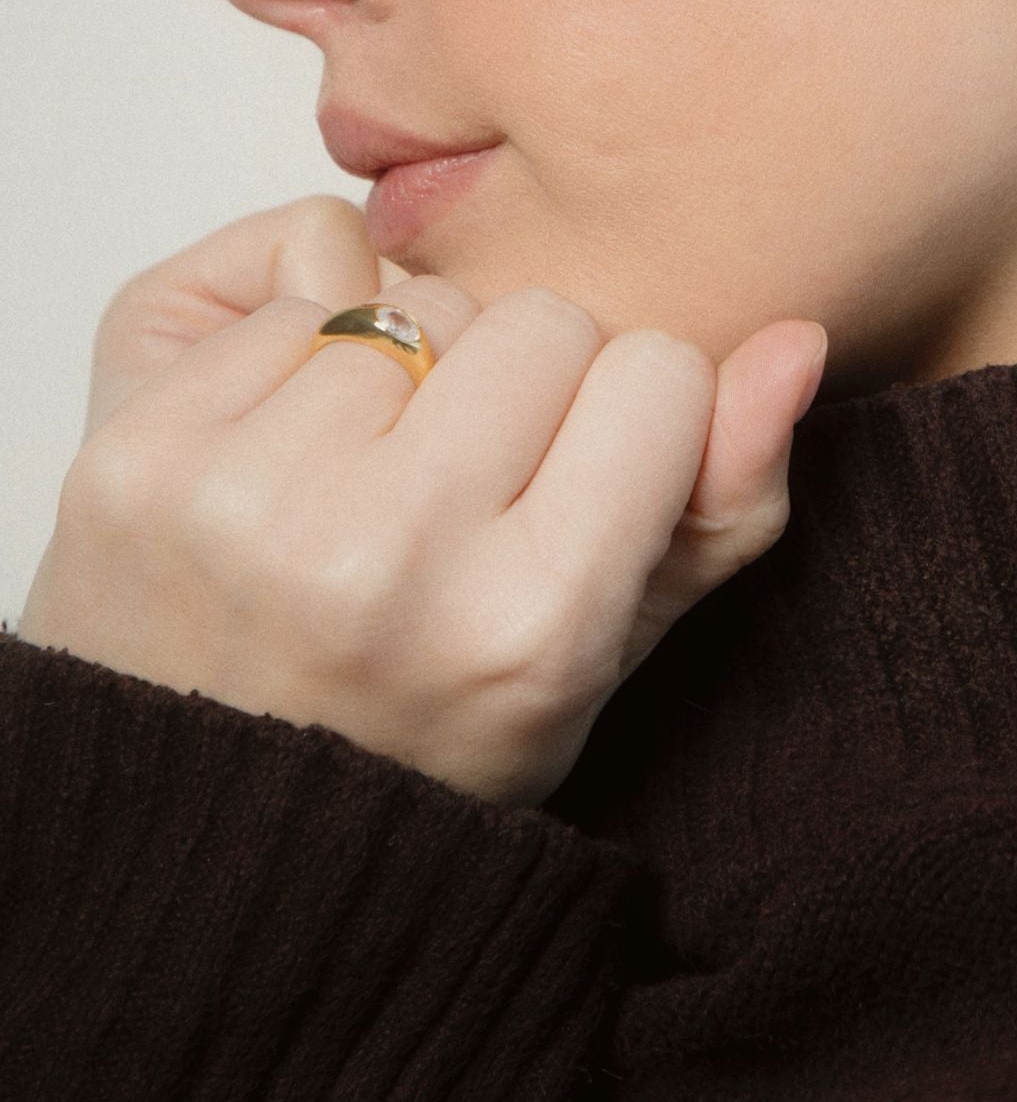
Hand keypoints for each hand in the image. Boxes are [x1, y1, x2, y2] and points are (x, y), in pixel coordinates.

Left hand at [17, 196, 827, 806]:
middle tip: (465, 484)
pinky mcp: (140, 451)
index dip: (629, 416)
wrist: (194, 818)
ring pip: (417, 297)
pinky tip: (285, 453)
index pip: (659, 372)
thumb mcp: (604, 656)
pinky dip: (302, 347)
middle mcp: (384, 561)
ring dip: (409, 364)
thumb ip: (723, 502)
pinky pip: (293, 284)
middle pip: (540, 319)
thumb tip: (793, 344)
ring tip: (367, 475)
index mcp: (527, 626)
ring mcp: (248, 501)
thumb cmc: (421, 728)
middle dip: (521, 382)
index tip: (576, 483)